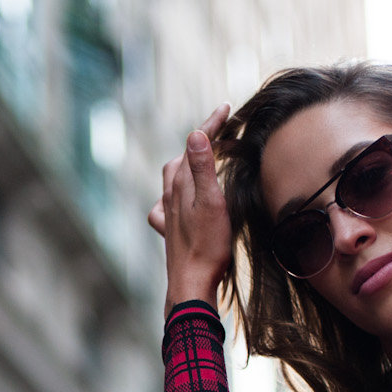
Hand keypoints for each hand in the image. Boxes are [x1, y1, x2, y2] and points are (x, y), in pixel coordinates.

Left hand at [148, 104, 232, 314]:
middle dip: (202, 140)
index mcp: (181, 184)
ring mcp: (167, 212)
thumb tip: (195, 134)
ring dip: (187, 162)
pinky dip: (172, 193)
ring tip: (202, 157)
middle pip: (183, 157)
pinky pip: (164, 204)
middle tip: (223, 131)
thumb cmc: (207, 246)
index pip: (196, 144)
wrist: (191, 283)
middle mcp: (169, 195)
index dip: (211, 124)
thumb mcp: (212, 203)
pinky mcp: (168, 229)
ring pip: (172, 177)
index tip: (227, 108)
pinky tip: (175, 200)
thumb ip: (203, 168)